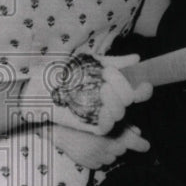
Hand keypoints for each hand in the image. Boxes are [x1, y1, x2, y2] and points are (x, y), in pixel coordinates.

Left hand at [23, 49, 152, 135]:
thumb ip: (115, 62)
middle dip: (123, 87)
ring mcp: (102, 113)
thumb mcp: (92, 62)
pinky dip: (108, 119)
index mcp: (115, 86)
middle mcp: (111, 101)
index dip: (144, 90)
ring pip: (121, 112)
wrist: (41, 87)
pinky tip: (101, 109)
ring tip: (101, 90)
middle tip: (105, 77)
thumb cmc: (65, 73)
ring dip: (115, 100)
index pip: (140, 92)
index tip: (140, 82)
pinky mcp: (91, 125)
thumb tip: (136, 59)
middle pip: (131, 99)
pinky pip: (107, 126)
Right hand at [49, 123, 150, 169]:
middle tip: (108, 136)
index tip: (146, 146)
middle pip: (122, 150)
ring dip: (108, 152)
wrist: (60, 126)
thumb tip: (138, 132)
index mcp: (117, 136)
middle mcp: (110, 149)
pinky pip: (99, 163)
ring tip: (97, 141)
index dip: (142, 145)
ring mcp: (99, 158)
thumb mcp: (109, 118)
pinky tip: (89, 148)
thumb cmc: (86, 119)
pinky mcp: (88, 164)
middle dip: (119, 144)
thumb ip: (126, 125)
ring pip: (111, 158)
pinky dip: (97, 158)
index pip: (136, 143)